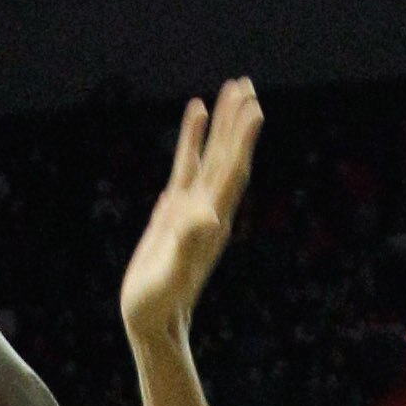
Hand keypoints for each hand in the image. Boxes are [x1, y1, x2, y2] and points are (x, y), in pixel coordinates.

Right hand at [120, 78, 261, 337]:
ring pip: (210, 156)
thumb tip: (209, 216)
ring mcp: (192, 208)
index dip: (242, 141)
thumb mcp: (171, 274)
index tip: (253, 108)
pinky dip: (191, 139)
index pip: (231, 172)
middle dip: (237, 121)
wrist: (152, 320)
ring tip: (229, 89)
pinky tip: (195, 116)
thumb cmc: (158, 303)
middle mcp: (208, 210)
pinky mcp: (175, 211)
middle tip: (245, 85)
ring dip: (221, 124)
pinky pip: (186, 165)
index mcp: (211, 222)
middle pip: (227, 156)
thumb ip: (188, 244)